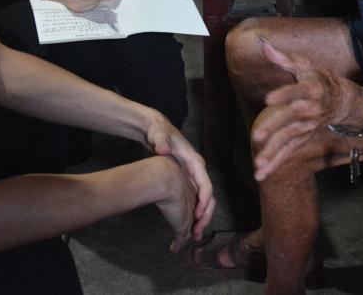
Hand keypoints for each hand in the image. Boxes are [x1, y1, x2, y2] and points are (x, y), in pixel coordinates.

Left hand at [142, 111, 214, 246]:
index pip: (205, 184)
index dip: (204, 200)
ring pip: (201, 199)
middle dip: (205, 214)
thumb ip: (161, 142)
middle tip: (197, 231)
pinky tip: (187, 224)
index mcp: (194, 161)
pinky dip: (192, 212)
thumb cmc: (158, 131)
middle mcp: (196, 169)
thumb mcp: (158, 135)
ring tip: (194, 233)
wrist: (154, 128)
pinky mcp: (184, 179)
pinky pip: (193, 198)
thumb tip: (164, 149)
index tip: (198, 215)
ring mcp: (191, 175)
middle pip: (207, 195)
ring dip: (200, 217)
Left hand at [251, 38, 347, 181]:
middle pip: (289, 121)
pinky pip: (288, 153)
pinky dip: (274, 164)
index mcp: (310, 90)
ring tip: (258, 165)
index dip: (283, 95)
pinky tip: (260, 174)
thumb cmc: (319, 78)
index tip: (268, 99)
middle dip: (273, 129)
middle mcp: (309, 111)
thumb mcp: (304, 64)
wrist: (343, 101)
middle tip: (257, 137)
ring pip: (288, 142)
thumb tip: (262, 43)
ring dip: (273, 154)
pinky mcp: (302, 138)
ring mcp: (306, 127)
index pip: (296, 92)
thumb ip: (283, 57)